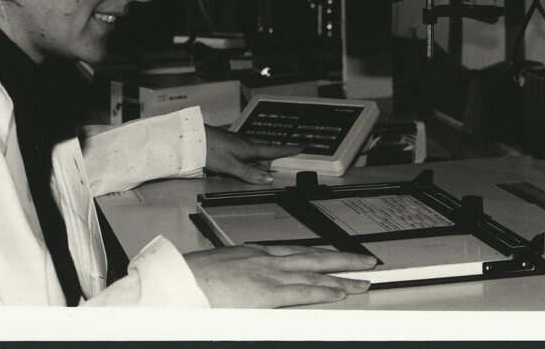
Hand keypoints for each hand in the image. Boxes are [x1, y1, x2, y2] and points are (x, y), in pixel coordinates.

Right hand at [184, 244, 376, 307]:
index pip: (297, 252)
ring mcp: (269, 274)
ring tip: (362, 279)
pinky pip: (304, 291)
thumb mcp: (222, 269)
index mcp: (255, 253)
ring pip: (315, 273)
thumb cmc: (192, 279)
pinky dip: (325, 291)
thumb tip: (249, 284)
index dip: (320, 255)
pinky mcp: (268, 292)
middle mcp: (267, 259)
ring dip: (342, 276)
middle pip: (314, 257)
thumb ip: (241, 274)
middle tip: (365, 260)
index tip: (335, 256)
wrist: (180, 282)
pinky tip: (340, 292)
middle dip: (342, 259)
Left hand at [203, 125, 299, 183]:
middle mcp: (246, 142)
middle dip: (269, 160)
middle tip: (265, 172)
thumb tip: (268, 179)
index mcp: (249, 148)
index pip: (274, 150)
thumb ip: (249, 173)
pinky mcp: (230, 142)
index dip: (289, 149)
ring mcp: (238, 141)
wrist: (191, 137)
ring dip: (256, 160)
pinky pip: (244, 151)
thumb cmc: (209, 149)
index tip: (302, 147)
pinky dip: (246, 158)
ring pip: (255, 150)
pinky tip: (235, 164)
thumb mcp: (230, 166)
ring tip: (244, 171)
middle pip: (266, 151)